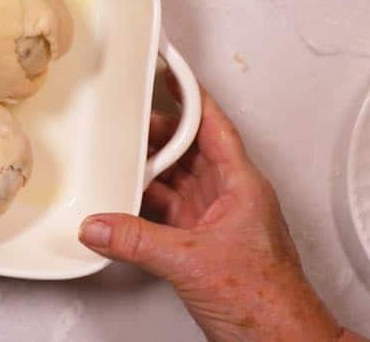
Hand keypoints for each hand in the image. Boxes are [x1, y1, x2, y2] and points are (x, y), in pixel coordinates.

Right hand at [78, 89, 363, 341]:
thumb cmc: (270, 302)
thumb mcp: (192, 262)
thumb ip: (139, 241)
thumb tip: (99, 225)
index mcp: (241, 185)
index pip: (212, 124)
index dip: (189, 93)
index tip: (168, 68)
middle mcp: (230, 198)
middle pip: (188, 149)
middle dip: (156, 132)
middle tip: (125, 116)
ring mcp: (216, 222)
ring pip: (176, 180)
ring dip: (148, 170)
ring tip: (117, 156)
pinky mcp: (202, 246)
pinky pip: (167, 212)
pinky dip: (144, 206)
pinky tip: (123, 206)